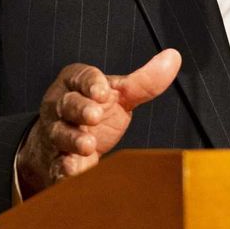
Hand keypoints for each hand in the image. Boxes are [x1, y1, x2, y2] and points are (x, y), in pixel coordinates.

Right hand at [16, 49, 181, 197]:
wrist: (68, 143)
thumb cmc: (96, 111)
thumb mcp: (120, 95)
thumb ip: (144, 80)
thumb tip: (173, 57)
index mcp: (76, 83)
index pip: (81, 77)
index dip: (91, 84)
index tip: (103, 92)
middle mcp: (61, 105)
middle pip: (67, 103)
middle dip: (80, 109)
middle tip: (94, 115)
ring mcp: (56, 133)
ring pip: (60, 134)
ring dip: (73, 139)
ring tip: (87, 145)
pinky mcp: (56, 160)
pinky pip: (56, 164)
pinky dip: (63, 168)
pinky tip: (72, 171)